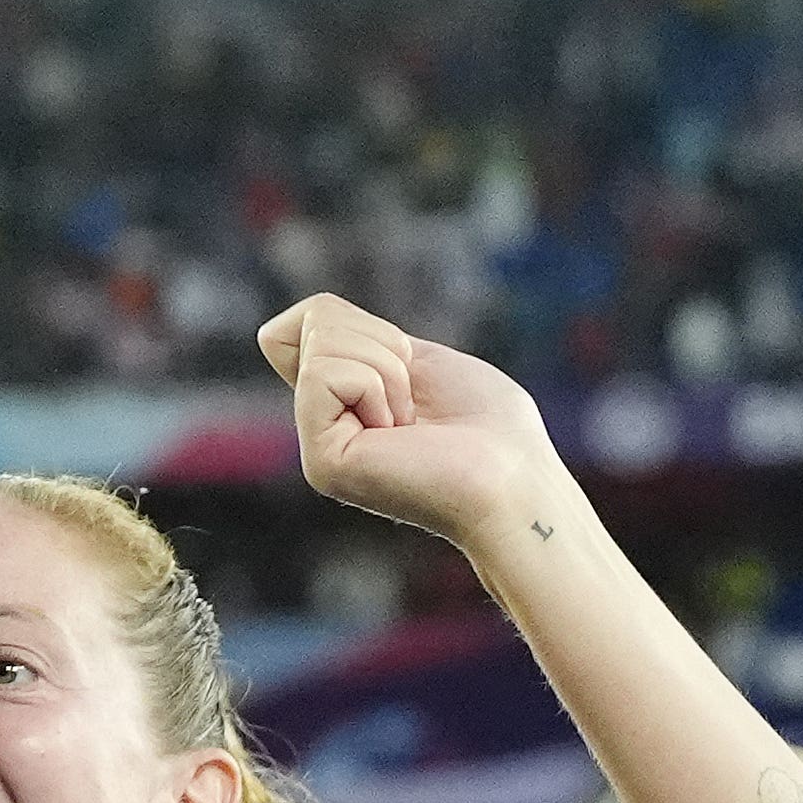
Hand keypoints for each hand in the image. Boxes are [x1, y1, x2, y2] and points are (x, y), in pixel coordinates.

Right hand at [262, 293, 568, 546]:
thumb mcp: (420, 358)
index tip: (410, 369)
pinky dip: (377, 386)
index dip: (363, 324)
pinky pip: (326, 373)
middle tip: (418, 404)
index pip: (312, 320)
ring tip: (413, 424)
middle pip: (317, 321)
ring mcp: (318, 447)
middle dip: (383, 343)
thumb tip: (284, 329)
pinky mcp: (321, 461)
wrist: (517, 482)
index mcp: (347, 403)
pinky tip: (399, 433)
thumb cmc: (492, 429)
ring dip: (389, 368)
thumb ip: (358, 340)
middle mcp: (325, 426)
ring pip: (321, 342)